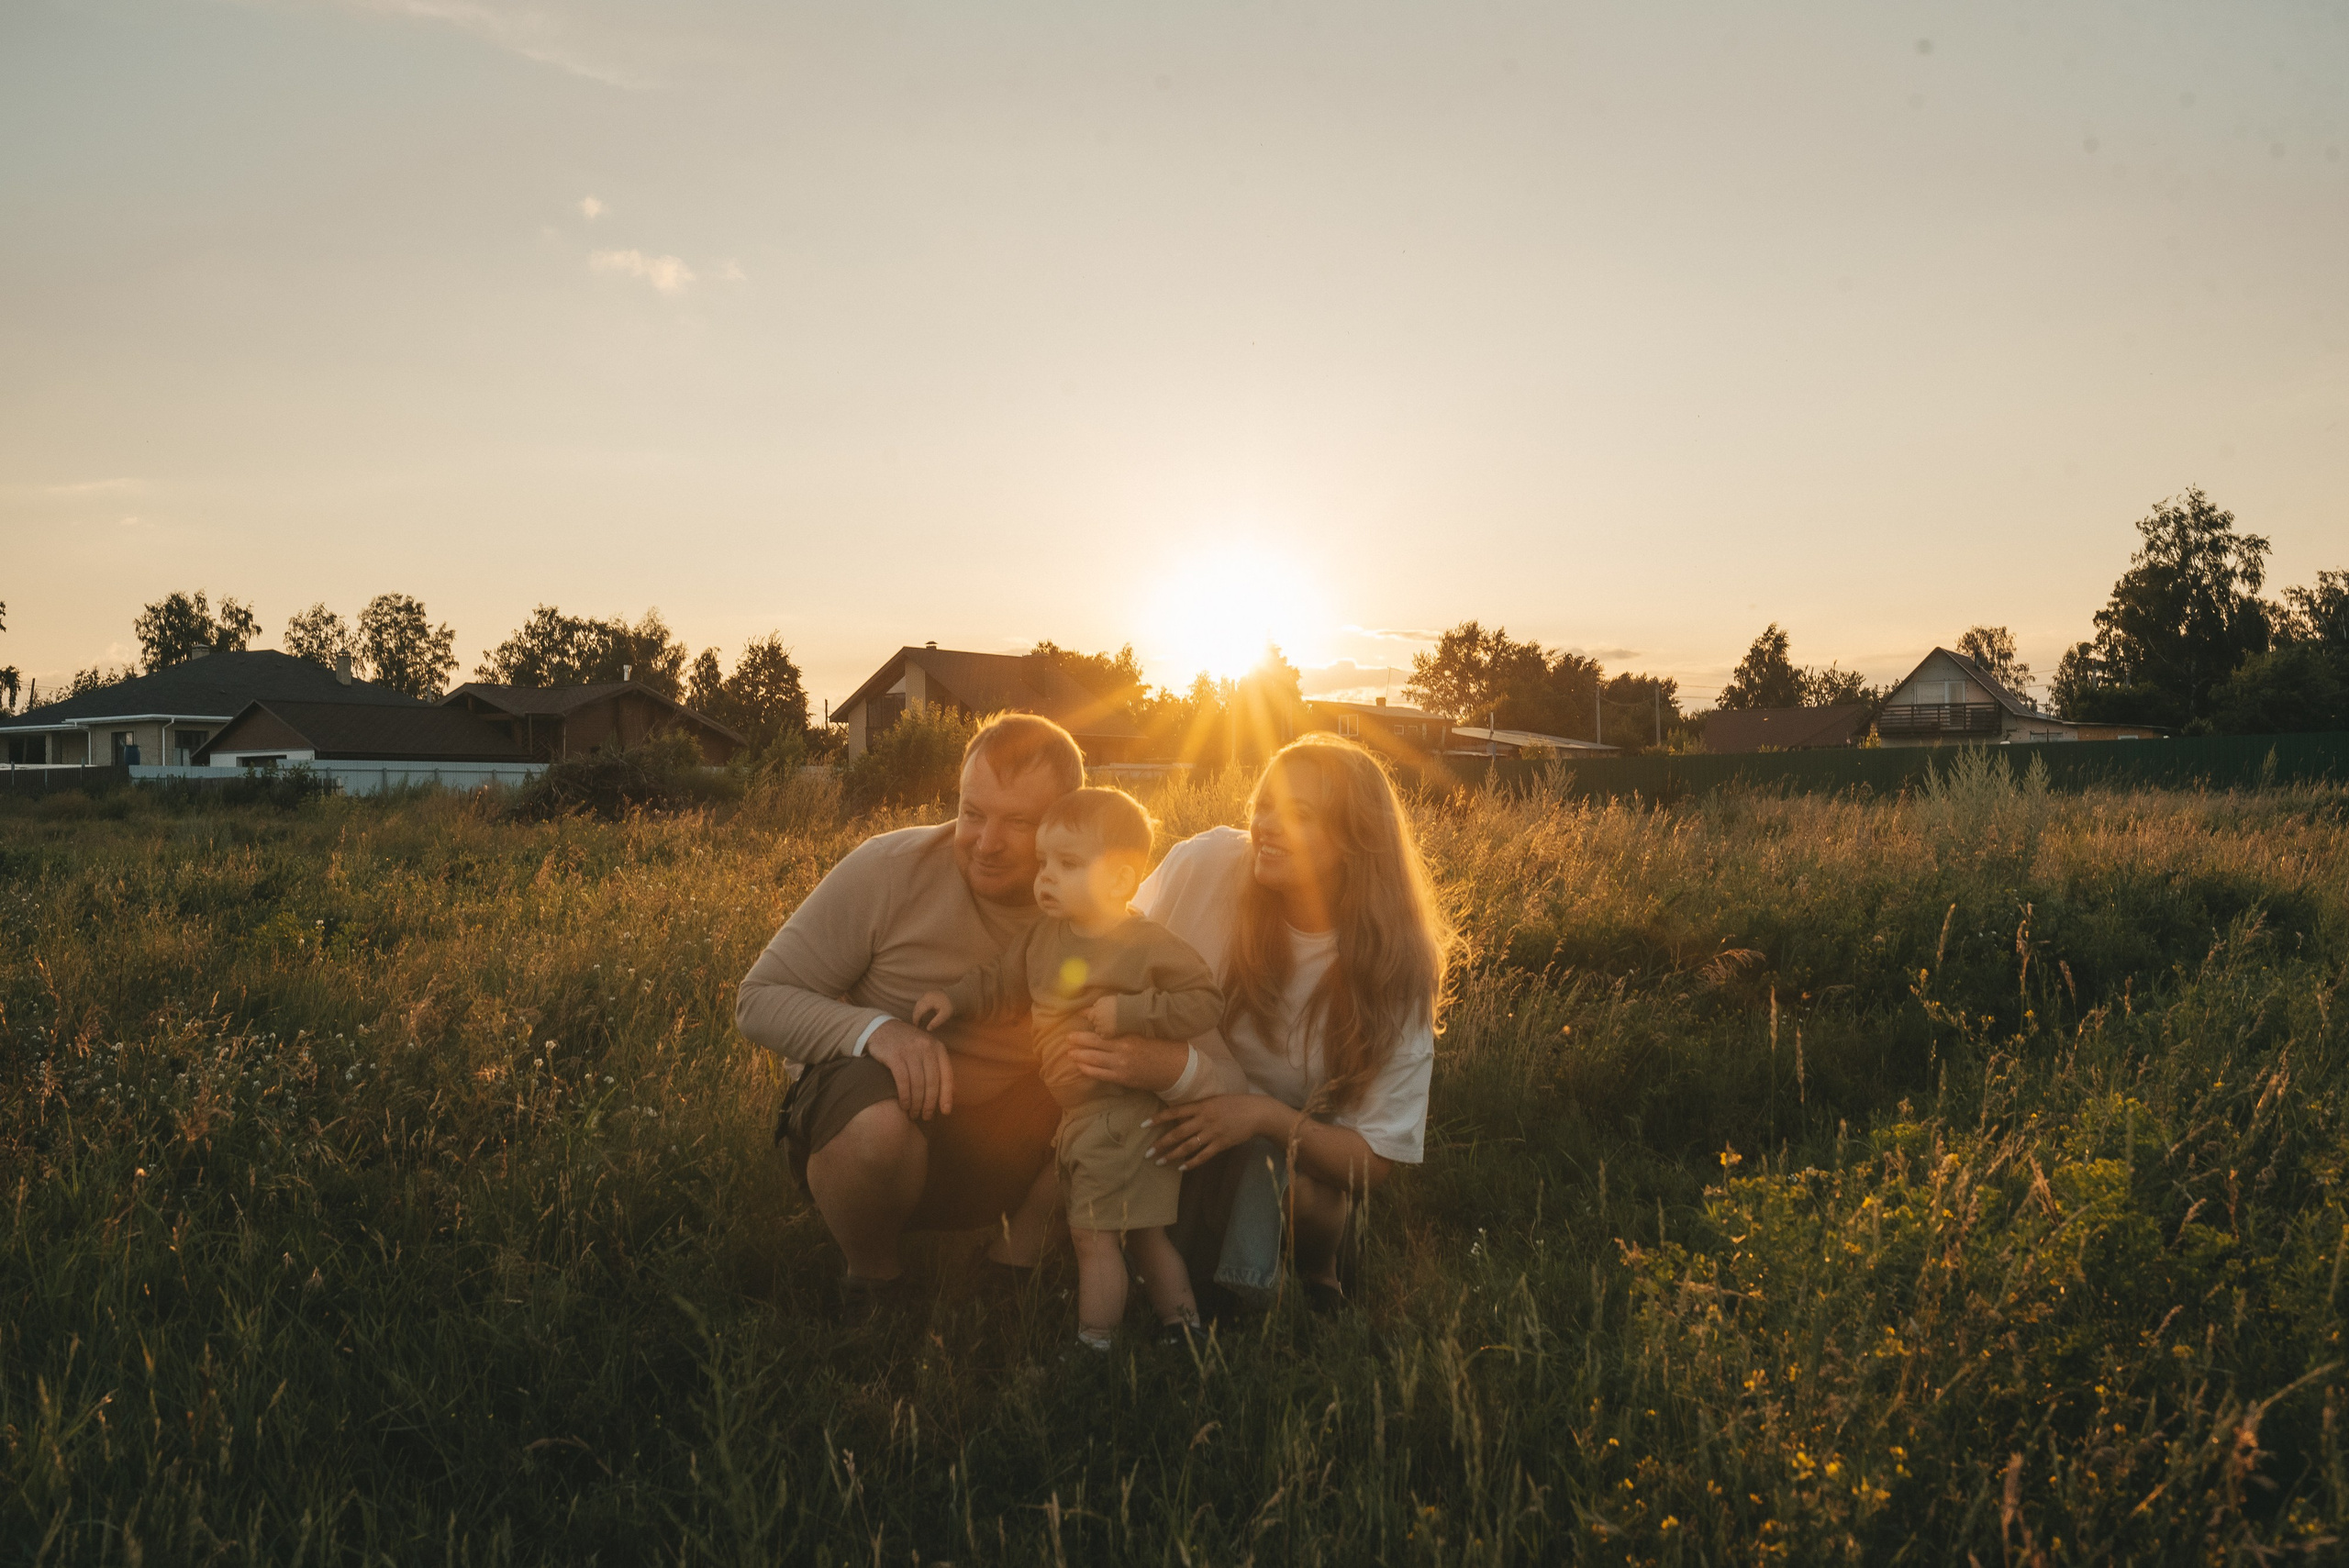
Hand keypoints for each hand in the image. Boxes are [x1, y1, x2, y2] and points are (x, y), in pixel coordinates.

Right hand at [865, 1019, 954, 1119]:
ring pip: (918, 1084)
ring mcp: (910, 1051)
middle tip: (926, 1116)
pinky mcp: (895, 1056)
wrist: (881, 1028)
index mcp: (938, 1047)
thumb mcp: (926, 1050)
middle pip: (932, 1082)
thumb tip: (953, 1093)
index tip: (945, 1112)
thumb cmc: (907, 1044)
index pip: (947, 1075)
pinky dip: (905, 1096)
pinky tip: (904, 1105)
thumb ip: (939, 1068)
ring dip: (916, 1103)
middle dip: (930, 1103)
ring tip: (913, 1113)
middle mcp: (926, 1048)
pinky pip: (903, 1081)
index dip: (946, 1096)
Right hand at [911, 990, 953, 1029]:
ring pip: (917, 1004)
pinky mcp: (928, 994)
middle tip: (916, 1025)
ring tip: (918, 1020)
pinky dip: (919, 1008)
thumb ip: (936, 1022)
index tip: (916, 1026)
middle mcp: (925, 996)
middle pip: (917, 1007)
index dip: (916, 1019)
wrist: (956, 995)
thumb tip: (928, 1029)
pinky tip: (921, 1013)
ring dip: (916, 1012)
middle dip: (915, 1016)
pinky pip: (920, 1002)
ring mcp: (926, 994)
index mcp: (929, 1001)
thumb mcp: (945, 1015)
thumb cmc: (950, 1005)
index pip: (919, 1011)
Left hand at [1058, 1030, 1188, 1093]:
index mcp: (1128, 1037)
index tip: (1078, 1020)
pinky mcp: (1122, 1079)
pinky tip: (1080, 1067)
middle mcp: (1122, 1052)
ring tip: (1069, 1053)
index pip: (1102, 1032)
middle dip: (1078, 1042)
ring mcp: (1121, 1067)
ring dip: (1080, 1057)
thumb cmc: (1162, 1047)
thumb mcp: (1144, 1034)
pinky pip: (1100, 1075)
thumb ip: (1126, 1031)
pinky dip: (1088, 1070)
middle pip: (1093, 1045)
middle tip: (1067, 1038)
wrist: (1174, 1069)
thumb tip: (1110, 1025)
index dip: (1088, 1028)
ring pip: (1093, 1061)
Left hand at [1084, 995, 1119, 1033]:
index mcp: (1095, 1013)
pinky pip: (1103, 1036)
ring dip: (1101, 1029)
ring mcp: (1101, 1029)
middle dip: (1099, 1022)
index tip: (1100, 1016)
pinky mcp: (1107, 1034)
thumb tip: (1094, 1006)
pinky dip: (1105, 1035)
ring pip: (1097, 1031)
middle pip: (1094, 1024)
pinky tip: (1111, 1031)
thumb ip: (1098, 1002)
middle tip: (1106, 1020)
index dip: (1094, 1017)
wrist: (1126, 1012)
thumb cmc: (1116, 1004)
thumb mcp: (1105, 999)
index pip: (1090, 1017)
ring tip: (1109, 1026)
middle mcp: (1096, 1021)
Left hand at [1143, 1093, 1284, 1171]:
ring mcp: (1213, 1132)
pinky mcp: (1222, 1143)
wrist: (1257, 1112)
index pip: (1175, 1112)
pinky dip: (1192, 1163)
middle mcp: (1205, 1119)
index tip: (1144, 1125)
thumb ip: (1198, 1107)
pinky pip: (1204, 1156)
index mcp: (1202, 1105)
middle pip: (1178, 1132)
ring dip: (1172, 1155)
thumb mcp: (1214, 1100)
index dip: (1158, 1119)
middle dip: (1161, 1143)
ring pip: (1188, 1146)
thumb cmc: (1234, 1104)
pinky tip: (1181, 1168)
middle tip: (1148, 1153)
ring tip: (1160, 1162)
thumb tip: (1179, 1115)